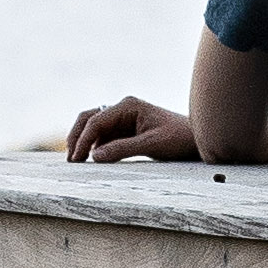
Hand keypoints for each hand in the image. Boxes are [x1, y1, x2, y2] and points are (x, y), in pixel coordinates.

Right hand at [65, 95, 197, 164]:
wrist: (196, 140)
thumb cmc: (179, 138)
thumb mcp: (151, 144)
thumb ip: (122, 149)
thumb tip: (94, 156)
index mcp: (128, 106)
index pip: (96, 121)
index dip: (83, 140)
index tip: (77, 158)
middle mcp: (122, 109)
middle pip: (89, 119)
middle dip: (77, 137)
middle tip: (70, 159)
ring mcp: (122, 119)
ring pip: (93, 128)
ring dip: (83, 142)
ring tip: (76, 161)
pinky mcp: (125, 130)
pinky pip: (103, 137)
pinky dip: (94, 146)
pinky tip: (90, 159)